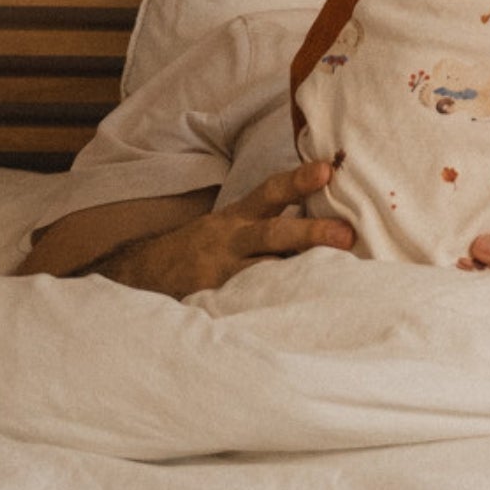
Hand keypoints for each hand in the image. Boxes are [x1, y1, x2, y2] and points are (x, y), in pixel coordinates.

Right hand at [87, 160, 353, 297]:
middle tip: (346, 235)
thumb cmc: (205, 248)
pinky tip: (295, 319)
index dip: (297, 180)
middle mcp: (230, 241)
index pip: (269, 193)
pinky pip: (243, 306)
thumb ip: (272, 221)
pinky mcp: (210, 302)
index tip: (326, 170)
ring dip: (295, 276)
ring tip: (333, 281)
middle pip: (271, 233)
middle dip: (310, 233)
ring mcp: (219, 274)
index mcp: (238, 218)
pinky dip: (266, 310)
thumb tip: (334, 219)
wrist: (142, 274)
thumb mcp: (232, 225)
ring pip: (261, 273)